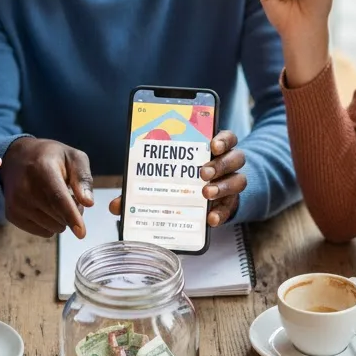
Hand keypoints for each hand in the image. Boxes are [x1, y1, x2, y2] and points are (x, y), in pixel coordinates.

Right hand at [0, 138, 92, 238]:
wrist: (17, 158)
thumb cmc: (51, 158)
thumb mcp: (73, 157)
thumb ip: (83, 178)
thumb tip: (88, 203)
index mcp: (41, 169)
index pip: (57, 198)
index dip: (71, 216)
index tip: (81, 233)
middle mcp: (24, 188)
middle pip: (58, 216)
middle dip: (73, 213)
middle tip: (72, 196)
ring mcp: (15, 203)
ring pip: (52, 227)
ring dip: (61, 219)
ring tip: (57, 200)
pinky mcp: (12, 215)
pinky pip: (43, 232)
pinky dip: (50, 224)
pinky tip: (45, 206)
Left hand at [109, 130, 245, 226]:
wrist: (205, 197)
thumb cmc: (181, 180)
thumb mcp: (164, 177)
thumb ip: (142, 186)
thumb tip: (116, 205)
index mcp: (212, 149)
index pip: (226, 137)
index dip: (222, 138)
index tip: (212, 143)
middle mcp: (227, 164)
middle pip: (235, 157)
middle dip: (220, 164)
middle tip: (202, 172)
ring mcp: (231, 183)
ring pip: (239, 180)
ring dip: (223, 186)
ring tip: (206, 193)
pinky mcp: (231, 203)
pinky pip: (231, 207)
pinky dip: (221, 212)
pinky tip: (210, 219)